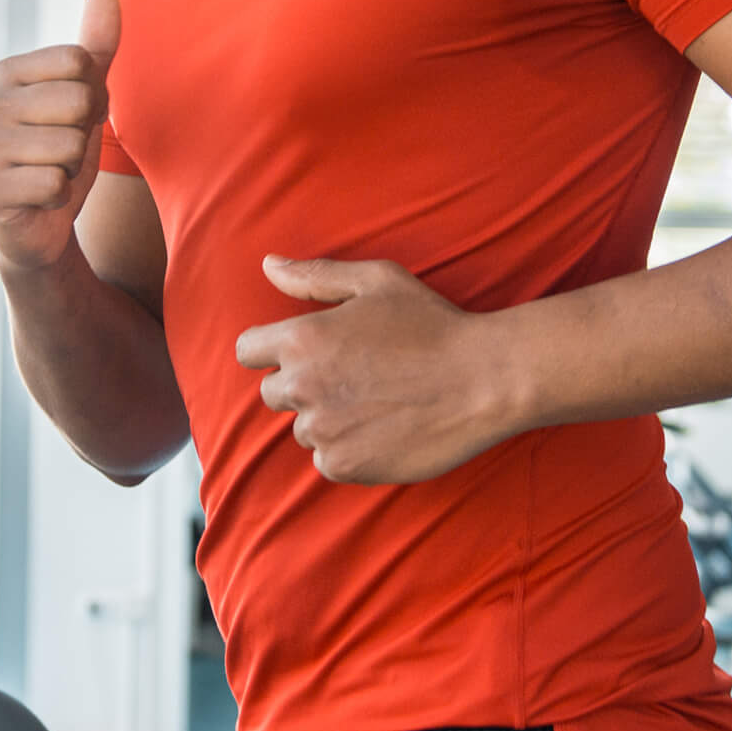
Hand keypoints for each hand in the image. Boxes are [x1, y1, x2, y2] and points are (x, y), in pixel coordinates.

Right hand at [0, 0, 120, 272]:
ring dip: (72, 167)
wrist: (38, 222)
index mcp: (6, 73)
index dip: (95, 96)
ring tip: (49, 172)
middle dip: (85, 132)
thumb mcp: (84, 96)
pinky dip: (60, 196)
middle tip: (63, 149)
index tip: (75, 117)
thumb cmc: (60, 151)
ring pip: (70, 144)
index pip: (81, 62)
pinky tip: (40, 198)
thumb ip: (97, 47)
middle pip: (79, 101)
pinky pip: (56, 184)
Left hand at [235, 256, 514, 483]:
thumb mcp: (377, 282)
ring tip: (378, 401)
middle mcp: (303, 386)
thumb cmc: (433, 323)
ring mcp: (322, 430)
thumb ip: (315, 275)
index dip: (273, 349)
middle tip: (356, 375)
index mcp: (302, 338)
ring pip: (303, 428)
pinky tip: (385, 428)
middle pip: (273, 392)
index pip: (247, 351)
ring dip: (327, 419)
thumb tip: (269, 265)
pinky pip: (327, 460)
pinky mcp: (344, 465)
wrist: (484, 379)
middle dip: (304, 384)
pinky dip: (349, 450)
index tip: (307, 352)